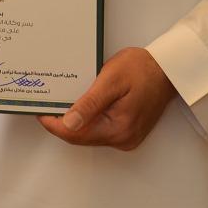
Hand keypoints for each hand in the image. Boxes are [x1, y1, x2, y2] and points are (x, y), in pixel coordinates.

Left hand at [37, 47, 174, 150]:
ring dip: (75, 121)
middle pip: (81, 137)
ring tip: (61, 101)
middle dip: (62, 122)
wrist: (169, 68)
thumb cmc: (143, 68)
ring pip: (90, 134)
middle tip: (47, 102)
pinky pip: (100, 130)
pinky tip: (81, 105)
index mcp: (118, 128)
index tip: (39, 111)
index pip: (75, 134)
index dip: (53, 124)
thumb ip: (90, 103)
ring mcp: (126, 137)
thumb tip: (68, 123)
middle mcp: (122, 139)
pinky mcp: (128, 131)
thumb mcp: (112, 79)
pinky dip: (88, 120)